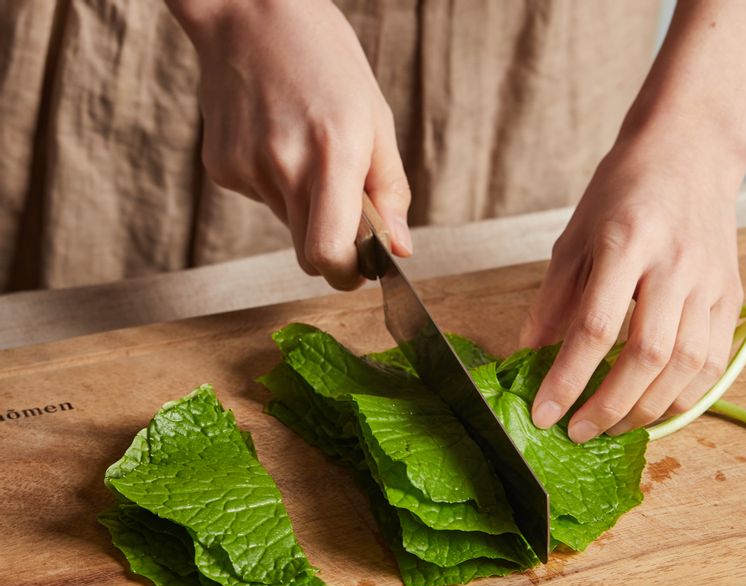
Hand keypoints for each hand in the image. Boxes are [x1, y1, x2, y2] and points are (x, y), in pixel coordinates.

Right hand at [167, 0, 411, 288]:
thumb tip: (398, 250)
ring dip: (303, 205)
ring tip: (304, 149)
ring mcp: (246, 167)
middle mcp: (284, 165)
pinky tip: (275, 140)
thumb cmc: (325, 60)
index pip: (328, 255)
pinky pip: (260, 200)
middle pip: (307, 254)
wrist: (249, 14)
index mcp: (333, 154)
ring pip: (286, 225)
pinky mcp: (221, 168)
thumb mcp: (376, 119)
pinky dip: (274, 185)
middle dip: (330, 246)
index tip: (359, 268)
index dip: (346, 274)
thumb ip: (389, 192)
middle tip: (341, 207)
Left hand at [520, 127, 745, 442]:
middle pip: (646, 355)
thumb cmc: (623, 190)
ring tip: (609, 427)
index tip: (543, 413)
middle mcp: (673, 264)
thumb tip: (529, 355)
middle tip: (576, 432)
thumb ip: (552, 299)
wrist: (690, 150)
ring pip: (684, 365)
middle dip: (607, 406)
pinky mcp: (730, 293)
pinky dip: (683, 395)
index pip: (594, 328)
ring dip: (644, 410)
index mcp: (625, 242)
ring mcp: (709, 280)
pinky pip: (713, 360)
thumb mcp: (573, 237)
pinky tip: (653, 409)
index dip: (567, 380)